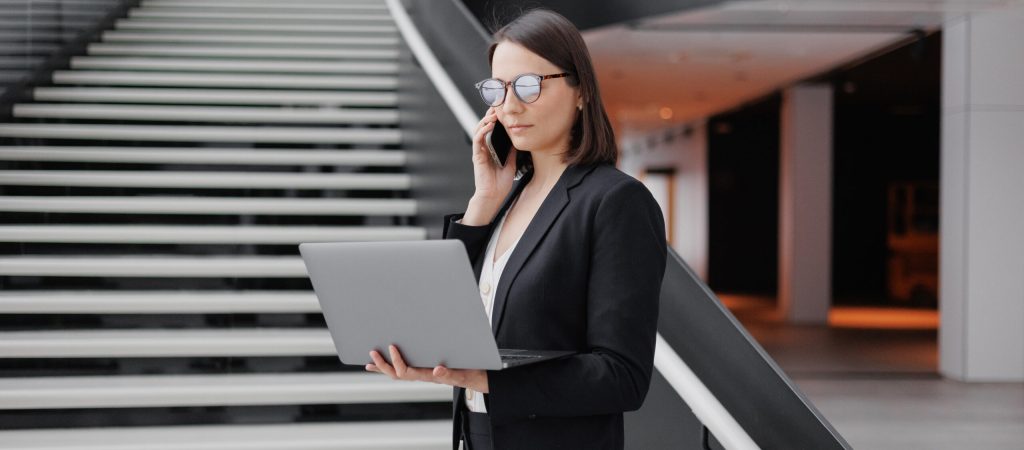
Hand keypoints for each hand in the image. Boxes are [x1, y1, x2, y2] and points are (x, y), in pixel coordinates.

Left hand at [366, 344, 488, 392]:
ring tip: (370, 361)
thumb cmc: (470, 373)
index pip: (407, 371)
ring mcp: (423, 373)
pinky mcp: (425, 370)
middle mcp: (423, 375)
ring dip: (383, 367)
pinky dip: (392, 365)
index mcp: (429, 376)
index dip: (397, 361)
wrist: (477, 377)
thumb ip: (450, 374)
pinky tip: (386, 361)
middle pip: (397, 374)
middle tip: (372, 353)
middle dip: (383, 365)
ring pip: (398, 373)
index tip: (392, 346)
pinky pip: (404, 369)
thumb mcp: (462, 373)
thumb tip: (437, 370)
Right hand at [465, 107, 517, 223]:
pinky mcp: (477, 156)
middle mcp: (484, 147)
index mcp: (491, 148)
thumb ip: (511, 150)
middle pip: (484, 126)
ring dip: (485, 120)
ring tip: (494, 113)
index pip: (492, 129)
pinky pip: (477, 140)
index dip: (496, 118)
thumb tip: (518, 137)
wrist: (493, 196)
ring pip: (479, 129)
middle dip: (490, 115)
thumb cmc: (501, 182)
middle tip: (498, 105)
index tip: (504, 108)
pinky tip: (489, 125)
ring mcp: (479, 151)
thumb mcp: (511, 162)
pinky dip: (482, 131)